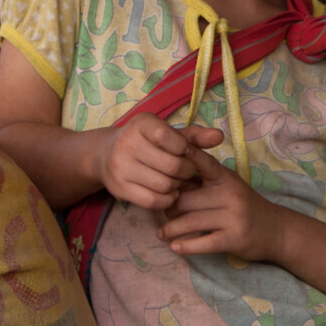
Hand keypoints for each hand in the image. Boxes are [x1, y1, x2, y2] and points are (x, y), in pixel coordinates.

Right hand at [96, 114, 223, 208]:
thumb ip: (195, 136)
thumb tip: (219, 137)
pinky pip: (152, 201)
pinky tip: (168, 192)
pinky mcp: (119, 188)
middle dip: (186, 171)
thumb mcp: (169, 134)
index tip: (185, 151)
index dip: (184, 149)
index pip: (169, 137)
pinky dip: (167, 199)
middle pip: (172, 166)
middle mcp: (127, 143)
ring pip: (164, 185)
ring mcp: (120, 167)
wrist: (106, 154)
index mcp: (142, 124)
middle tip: (186, 171)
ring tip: (176, 180)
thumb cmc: (148, 142)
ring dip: (177, 186)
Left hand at [158, 144, 282, 261]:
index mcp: (226, 178)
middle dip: (169, 209)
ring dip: (170, 230)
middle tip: (163, 216)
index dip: (183, 158)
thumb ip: (203, 182)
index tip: (162, 159)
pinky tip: (176, 247)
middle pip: (185, 199)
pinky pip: (203, 243)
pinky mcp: (235, 238)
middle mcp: (230, 194)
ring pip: (190, 222)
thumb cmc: (244, 207)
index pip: (202, 162)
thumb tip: (167, 182)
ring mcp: (233, 216)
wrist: (275, 230)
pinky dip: (186, 247)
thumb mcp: (228, 187)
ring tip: (162, 234)